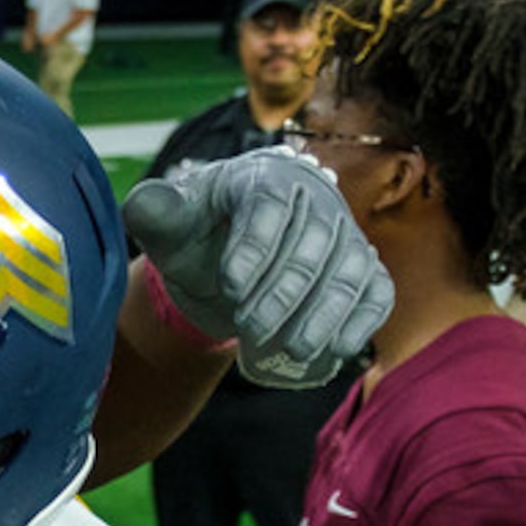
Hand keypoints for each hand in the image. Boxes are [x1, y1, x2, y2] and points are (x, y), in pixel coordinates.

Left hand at [122, 146, 394, 388]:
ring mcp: (344, 235)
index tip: (230, 285)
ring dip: (325, 312)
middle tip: (250, 326)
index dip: (254, 244)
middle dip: (283, 291)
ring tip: (293, 349)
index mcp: (263, 176)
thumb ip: (152, 211)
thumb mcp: (168, 223)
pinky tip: (338, 349)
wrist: (228, 254)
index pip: (269, 202)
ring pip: (349, 269)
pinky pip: (376, 291)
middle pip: (312, 241)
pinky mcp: (362, 270)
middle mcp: (314, 199)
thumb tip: (148, 205)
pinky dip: (363, 319)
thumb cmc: (198, 233)